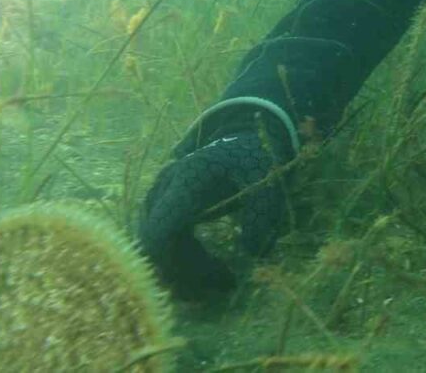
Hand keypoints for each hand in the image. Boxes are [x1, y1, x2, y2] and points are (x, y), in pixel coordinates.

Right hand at [138, 132, 288, 299]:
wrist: (242, 138)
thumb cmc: (255, 158)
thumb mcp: (268, 181)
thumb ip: (263, 213)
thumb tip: (250, 252)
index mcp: (187, 178)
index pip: (161, 230)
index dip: (178, 263)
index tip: (214, 280)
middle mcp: (164, 188)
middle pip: (157, 245)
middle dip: (187, 274)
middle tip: (226, 287)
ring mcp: (160, 198)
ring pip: (157, 248)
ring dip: (186, 272)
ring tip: (225, 282)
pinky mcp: (163, 209)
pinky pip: (163, 244)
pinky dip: (184, 263)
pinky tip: (214, 272)